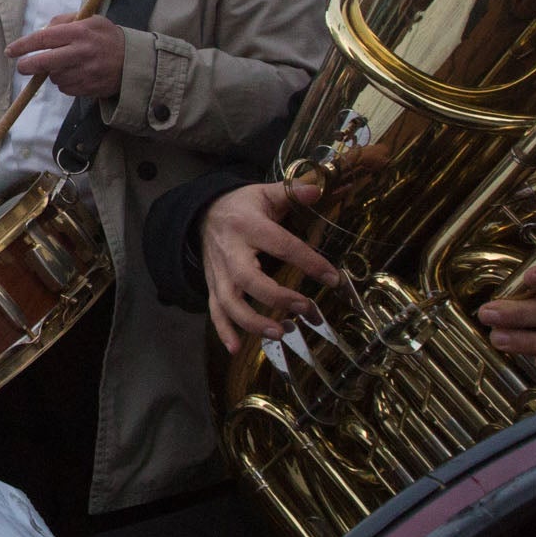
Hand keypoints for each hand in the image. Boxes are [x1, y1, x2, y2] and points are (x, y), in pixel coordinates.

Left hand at [6, 16, 125, 101]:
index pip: (44, 38)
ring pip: (54, 77)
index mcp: (80, 32)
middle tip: (22, 67)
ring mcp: (85, 73)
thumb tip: (42, 32)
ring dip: (52, 73)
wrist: (134, 62)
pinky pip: (65, 88)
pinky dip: (65, 82)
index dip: (23, 45)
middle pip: (44, 62)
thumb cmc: (108, 37)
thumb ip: (64, 21)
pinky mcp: (88, 88)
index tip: (11, 51)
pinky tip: (76, 74)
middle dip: (27, 66)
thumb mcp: (90, 19)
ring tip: (67, 65)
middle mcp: (81, 53)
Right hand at [199, 181, 339, 352]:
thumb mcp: (265, 193)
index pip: (281, 245)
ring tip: (280, 333)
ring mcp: (218, 273)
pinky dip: (224, 331)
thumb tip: (319, 187)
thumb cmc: (242, 206)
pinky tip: (237, 349)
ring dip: (253, 321)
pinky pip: (215, 312)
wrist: (202, 213)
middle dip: (277, 297)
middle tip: (305, 309)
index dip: (308, 262)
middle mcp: (230, 252)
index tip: (333, 278)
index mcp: (247, 226)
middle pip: (249, 280)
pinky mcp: (212, 286)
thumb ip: (292, 192)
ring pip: (229, 302)